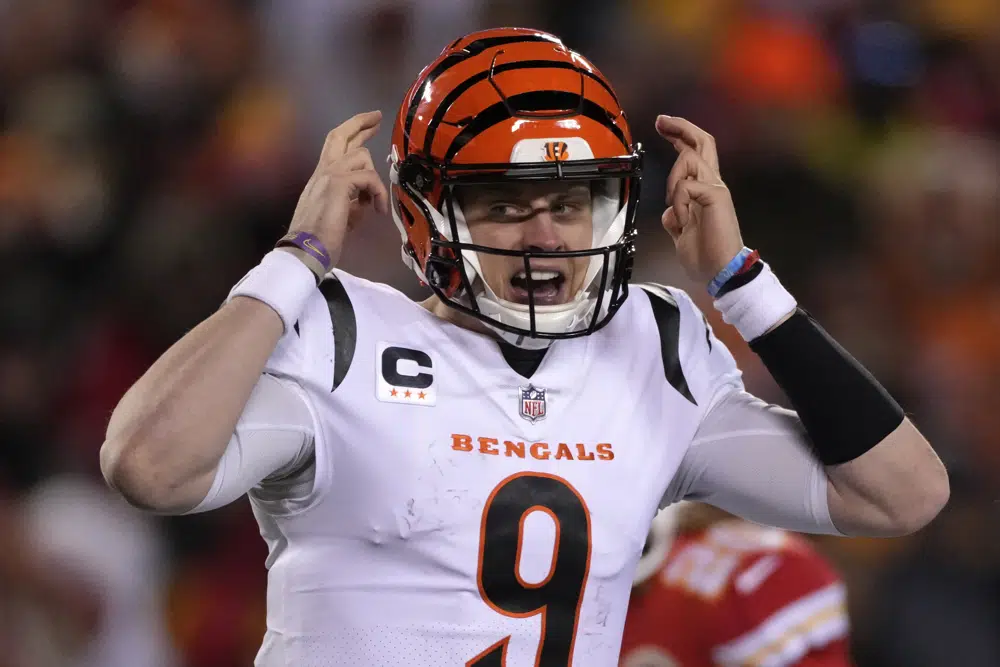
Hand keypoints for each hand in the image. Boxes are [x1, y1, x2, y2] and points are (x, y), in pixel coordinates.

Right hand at [288, 110, 388, 265]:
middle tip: (377, 116)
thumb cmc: (320, 240)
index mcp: (321, 178)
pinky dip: (378, 192)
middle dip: (360, 122)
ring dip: (374, 176)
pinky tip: (378, 209)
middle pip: (340, 135)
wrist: (305, 251)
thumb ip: (353, 203)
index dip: (352, 132)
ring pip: (361, 156)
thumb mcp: (341, 216)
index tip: (369, 124)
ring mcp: (328, 175)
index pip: (335, 146)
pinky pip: (368, 178)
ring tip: (376, 202)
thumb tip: (367, 201)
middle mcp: (322, 171)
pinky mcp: (338, 184)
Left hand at [656, 115, 744, 285]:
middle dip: (680, 127)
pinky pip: (686, 186)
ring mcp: (716, 188)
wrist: (720, 272)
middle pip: (702, 142)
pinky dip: (677, 202)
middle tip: (661, 121)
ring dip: (673, 181)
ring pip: (689, 159)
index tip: (663, 125)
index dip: (680, 136)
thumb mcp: (681, 234)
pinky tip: (681, 220)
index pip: (695, 153)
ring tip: (676, 209)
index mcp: (705, 191)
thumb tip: (668, 213)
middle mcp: (714, 184)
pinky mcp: (716, 197)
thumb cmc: (705, 256)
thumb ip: (676, 219)